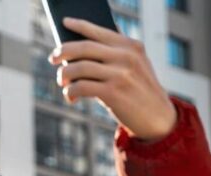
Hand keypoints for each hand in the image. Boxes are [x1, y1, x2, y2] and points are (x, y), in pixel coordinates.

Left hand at [49, 17, 176, 141]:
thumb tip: (77, 56)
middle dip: (63, 51)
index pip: (100, 31)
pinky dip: (70, 91)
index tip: (64, 22)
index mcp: (131, 46)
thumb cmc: (139, 93)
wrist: (158, 117)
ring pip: (80, 67)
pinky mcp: (113, 92)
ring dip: (64, 74)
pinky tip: (71, 97)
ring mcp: (120, 74)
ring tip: (62, 82)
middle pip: (85, 47)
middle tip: (53, 58)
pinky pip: (81, 86)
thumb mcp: (134, 68)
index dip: (80, 25)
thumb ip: (114, 58)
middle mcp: (126, 57)